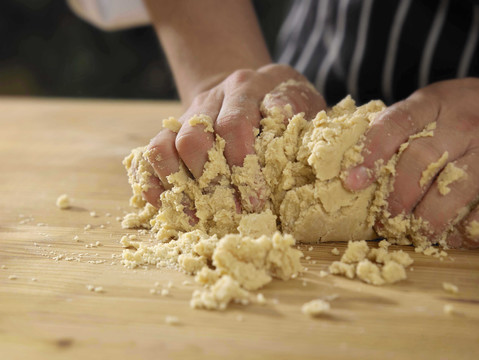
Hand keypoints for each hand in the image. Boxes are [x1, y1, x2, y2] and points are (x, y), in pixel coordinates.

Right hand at [142, 64, 325, 210]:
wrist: (246, 87)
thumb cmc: (280, 101)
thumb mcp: (300, 96)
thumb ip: (297, 108)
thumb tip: (283, 120)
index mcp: (244, 87)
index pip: (234, 126)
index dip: (241, 166)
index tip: (255, 202)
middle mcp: (210, 99)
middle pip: (192, 138)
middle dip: (209, 182)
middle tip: (229, 213)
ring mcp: (186, 115)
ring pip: (164, 146)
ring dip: (178, 185)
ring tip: (196, 216)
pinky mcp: (171, 132)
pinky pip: (149, 154)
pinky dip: (152, 180)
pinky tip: (164, 203)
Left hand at [344, 78, 478, 248]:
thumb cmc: (454, 113)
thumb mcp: (426, 107)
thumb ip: (396, 129)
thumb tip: (353, 169)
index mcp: (432, 104)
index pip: (396, 124)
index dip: (371, 152)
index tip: (352, 181)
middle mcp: (461, 123)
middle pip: (422, 159)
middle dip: (398, 195)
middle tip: (385, 219)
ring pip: (456, 186)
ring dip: (430, 217)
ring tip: (414, 232)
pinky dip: (466, 226)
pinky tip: (449, 236)